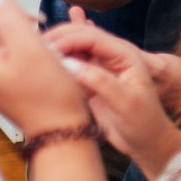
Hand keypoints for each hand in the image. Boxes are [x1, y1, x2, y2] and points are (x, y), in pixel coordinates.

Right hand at [40, 19, 180, 170]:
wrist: (147, 143)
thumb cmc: (144, 123)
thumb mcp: (125, 102)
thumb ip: (99, 81)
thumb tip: (68, 64)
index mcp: (124, 55)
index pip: (92, 37)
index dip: (68, 39)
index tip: (48, 50)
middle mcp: (111, 57)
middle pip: (81, 37)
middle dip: (59, 38)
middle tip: (35, 46)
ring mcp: (100, 68)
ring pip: (74, 49)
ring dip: (56, 47)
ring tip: (33, 49)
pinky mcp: (91, 80)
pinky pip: (72, 64)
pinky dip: (59, 59)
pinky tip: (46, 50)